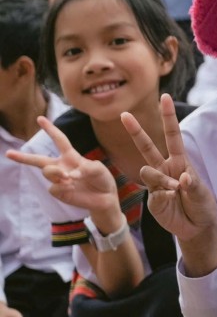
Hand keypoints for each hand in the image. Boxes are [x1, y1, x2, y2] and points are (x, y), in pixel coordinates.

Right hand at [6, 116, 120, 220]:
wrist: (106, 198)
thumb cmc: (102, 179)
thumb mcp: (98, 169)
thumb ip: (85, 168)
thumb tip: (69, 175)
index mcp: (71, 156)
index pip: (59, 140)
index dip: (50, 129)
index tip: (40, 118)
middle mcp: (62, 166)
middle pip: (39, 160)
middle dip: (23, 157)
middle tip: (8, 153)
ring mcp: (59, 180)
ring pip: (46, 172)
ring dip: (56, 173)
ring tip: (69, 178)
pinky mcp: (59, 192)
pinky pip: (53, 187)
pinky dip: (62, 186)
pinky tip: (72, 187)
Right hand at [120, 94, 216, 243]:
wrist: (196, 228)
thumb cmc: (202, 206)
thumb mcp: (202, 194)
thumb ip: (192, 185)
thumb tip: (181, 177)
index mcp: (180, 162)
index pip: (172, 136)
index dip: (168, 117)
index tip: (165, 98)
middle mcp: (165, 169)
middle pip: (147, 147)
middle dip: (136, 131)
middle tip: (124, 114)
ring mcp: (157, 184)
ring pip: (148, 171)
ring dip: (162, 179)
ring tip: (177, 190)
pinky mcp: (152, 199)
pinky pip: (153, 193)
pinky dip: (164, 196)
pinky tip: (172, 201)